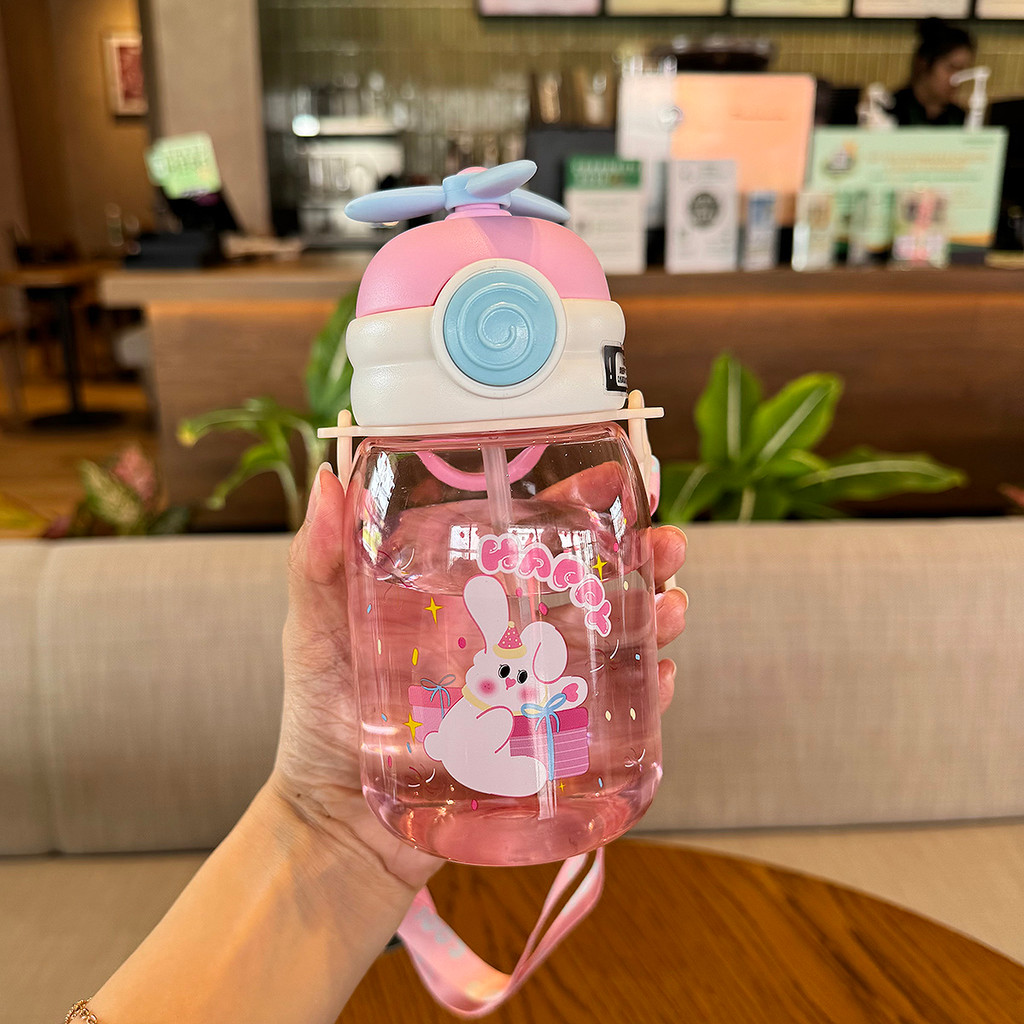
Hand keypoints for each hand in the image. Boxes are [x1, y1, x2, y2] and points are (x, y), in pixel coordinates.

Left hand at [271, 462, 687, 892]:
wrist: (338, 824)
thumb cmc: (321, 718)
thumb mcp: (312, 630)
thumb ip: (317, 562)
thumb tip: (327, 481)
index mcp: (462, 593)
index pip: (527, 534)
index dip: (577, 504)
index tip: (617, 480)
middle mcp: (505, 631)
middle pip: (587, 580)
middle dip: (640, 556)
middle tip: (669, 546)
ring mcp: (529, 685)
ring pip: (609, 638)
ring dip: (654, 617)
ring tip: (672, 608)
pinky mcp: (543, 739)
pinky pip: (606, 710)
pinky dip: (644, 692)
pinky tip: (662, 677)